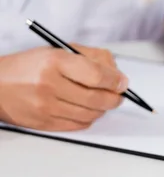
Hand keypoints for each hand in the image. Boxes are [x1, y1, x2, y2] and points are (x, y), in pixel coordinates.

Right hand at [0, 45, 127, 130]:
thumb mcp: (57, 51)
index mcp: (54, 62)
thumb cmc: (28, 66)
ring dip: (103, 109)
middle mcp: (49, 85)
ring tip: (102, 101)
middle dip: (115, 98)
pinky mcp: (44, 124)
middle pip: (96, 98)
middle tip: (119, 95)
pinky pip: (78, 125)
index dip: (115, 80)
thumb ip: (90, 57)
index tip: (122, 82)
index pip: (96, 75)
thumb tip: (116, 74)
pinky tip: (87, 109)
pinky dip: (88, 118)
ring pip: (90, 114)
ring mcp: (45, 107)